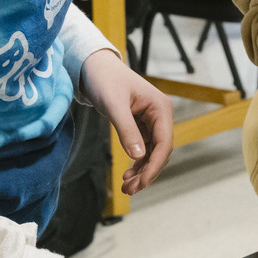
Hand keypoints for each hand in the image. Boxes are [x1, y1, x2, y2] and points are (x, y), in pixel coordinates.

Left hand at [81, 49, 174, 193]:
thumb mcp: (114, 105)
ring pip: (152, 153)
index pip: (164, 143)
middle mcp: (160, 115)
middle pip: (161, 152)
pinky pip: (144, 149)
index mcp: (161, 108)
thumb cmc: (104, 80)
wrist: (93, 67)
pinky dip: (137, 163)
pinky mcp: (141, 125)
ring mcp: (152, 121)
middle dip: (147, 173)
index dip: (154, 166)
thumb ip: (126, 130)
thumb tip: (137, 156)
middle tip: (130, 190)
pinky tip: (128, 174)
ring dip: (142, 171)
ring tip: (127, 187)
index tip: (142, 183)